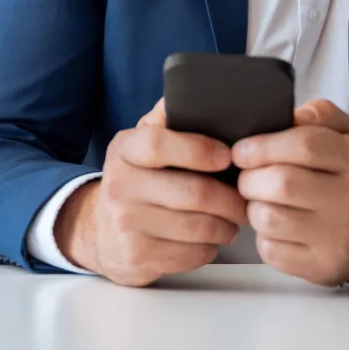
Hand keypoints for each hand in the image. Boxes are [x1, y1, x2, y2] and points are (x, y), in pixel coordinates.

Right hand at [55, 98, 247, 286]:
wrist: (99, 231)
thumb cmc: (136, 179)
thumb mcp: (140, 143)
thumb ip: (165, 119)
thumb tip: (196, 91)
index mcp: (124, 150)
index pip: (158, 144)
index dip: (198, 149)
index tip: (227, 155)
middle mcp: (120, 187)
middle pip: (192, 193)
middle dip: (231, 197)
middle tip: (248, 196)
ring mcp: (127, 225)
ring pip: (198, 227)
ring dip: (227, 224)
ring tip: (235, 217)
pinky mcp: (138, 258)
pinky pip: (192, 254)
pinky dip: (211, 246)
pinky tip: (211, 237)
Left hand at [233, 99, 348, 286]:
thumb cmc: (345, 176)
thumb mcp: (343, 134)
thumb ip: (318, 114)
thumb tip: (290, 116)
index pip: (306, 145)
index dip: (265, 146)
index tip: (241, 150)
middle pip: (282, 184)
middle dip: (251, 178)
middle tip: (248, 177)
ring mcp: (336, 237)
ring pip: (270, 218)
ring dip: (253, 206)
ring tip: (261, 199)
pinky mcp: (319, 265)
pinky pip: (271, 249)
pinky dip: (262, 236)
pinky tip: (275, 226)